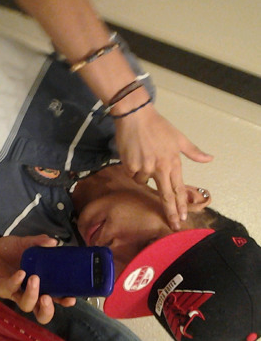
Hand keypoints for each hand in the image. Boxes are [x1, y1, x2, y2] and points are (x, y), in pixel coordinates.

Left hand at [0, 234, 75, 323]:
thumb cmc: (8, 250)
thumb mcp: (25, 244)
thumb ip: (38, 242)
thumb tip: (54, 242)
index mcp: (38, 284)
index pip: (54, 299)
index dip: (62, 302)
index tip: (71, 298)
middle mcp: (27, 292)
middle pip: (40, 313)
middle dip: (46, 310)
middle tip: (48, 297)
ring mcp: (14, 291)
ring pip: (25, 305)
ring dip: (32, 295)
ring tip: (34, 279)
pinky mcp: (0, 287)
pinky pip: (9, 289)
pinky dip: (16, 282)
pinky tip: (21, 272)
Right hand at [115, 104, 212, 230]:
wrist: (135, 116)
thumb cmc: (158, 126)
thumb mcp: (179, 137)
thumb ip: (193, 151)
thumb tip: (210, 159)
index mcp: (173, 162)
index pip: (178, 188)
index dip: (180, 204)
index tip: (182, 218)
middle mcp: (160, 167)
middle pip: (165, 194)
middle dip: (170, 211)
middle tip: (174, 225)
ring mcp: (145, 167)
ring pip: (144, 181)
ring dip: (143, 175)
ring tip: (142, 158)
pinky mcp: (130, 165)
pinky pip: (132, 174)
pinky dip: (132, 168)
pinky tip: (133, 156)